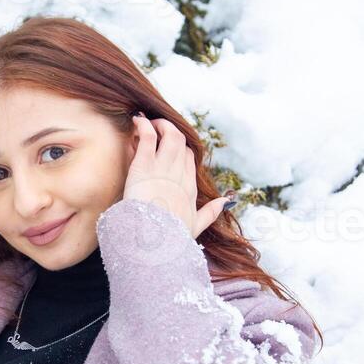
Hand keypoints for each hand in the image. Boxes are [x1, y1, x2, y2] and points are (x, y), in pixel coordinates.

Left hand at [124, 114, 230, 238]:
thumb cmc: (171, 238)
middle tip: (156, 129)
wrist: (154, 242)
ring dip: (159, 124)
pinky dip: (144, 125)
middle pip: (181, 142)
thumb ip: (210, 213)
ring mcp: (163, 169)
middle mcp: (179, 175)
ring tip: (146, 122)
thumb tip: (226, 202)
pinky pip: (148, 137)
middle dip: (170, 131)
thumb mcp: (194, 226)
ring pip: (170, 134)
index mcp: (189, 188)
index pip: (189, 159)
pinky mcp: (144, 166)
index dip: (180, 149)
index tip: (167, 148)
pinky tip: (137, 121)